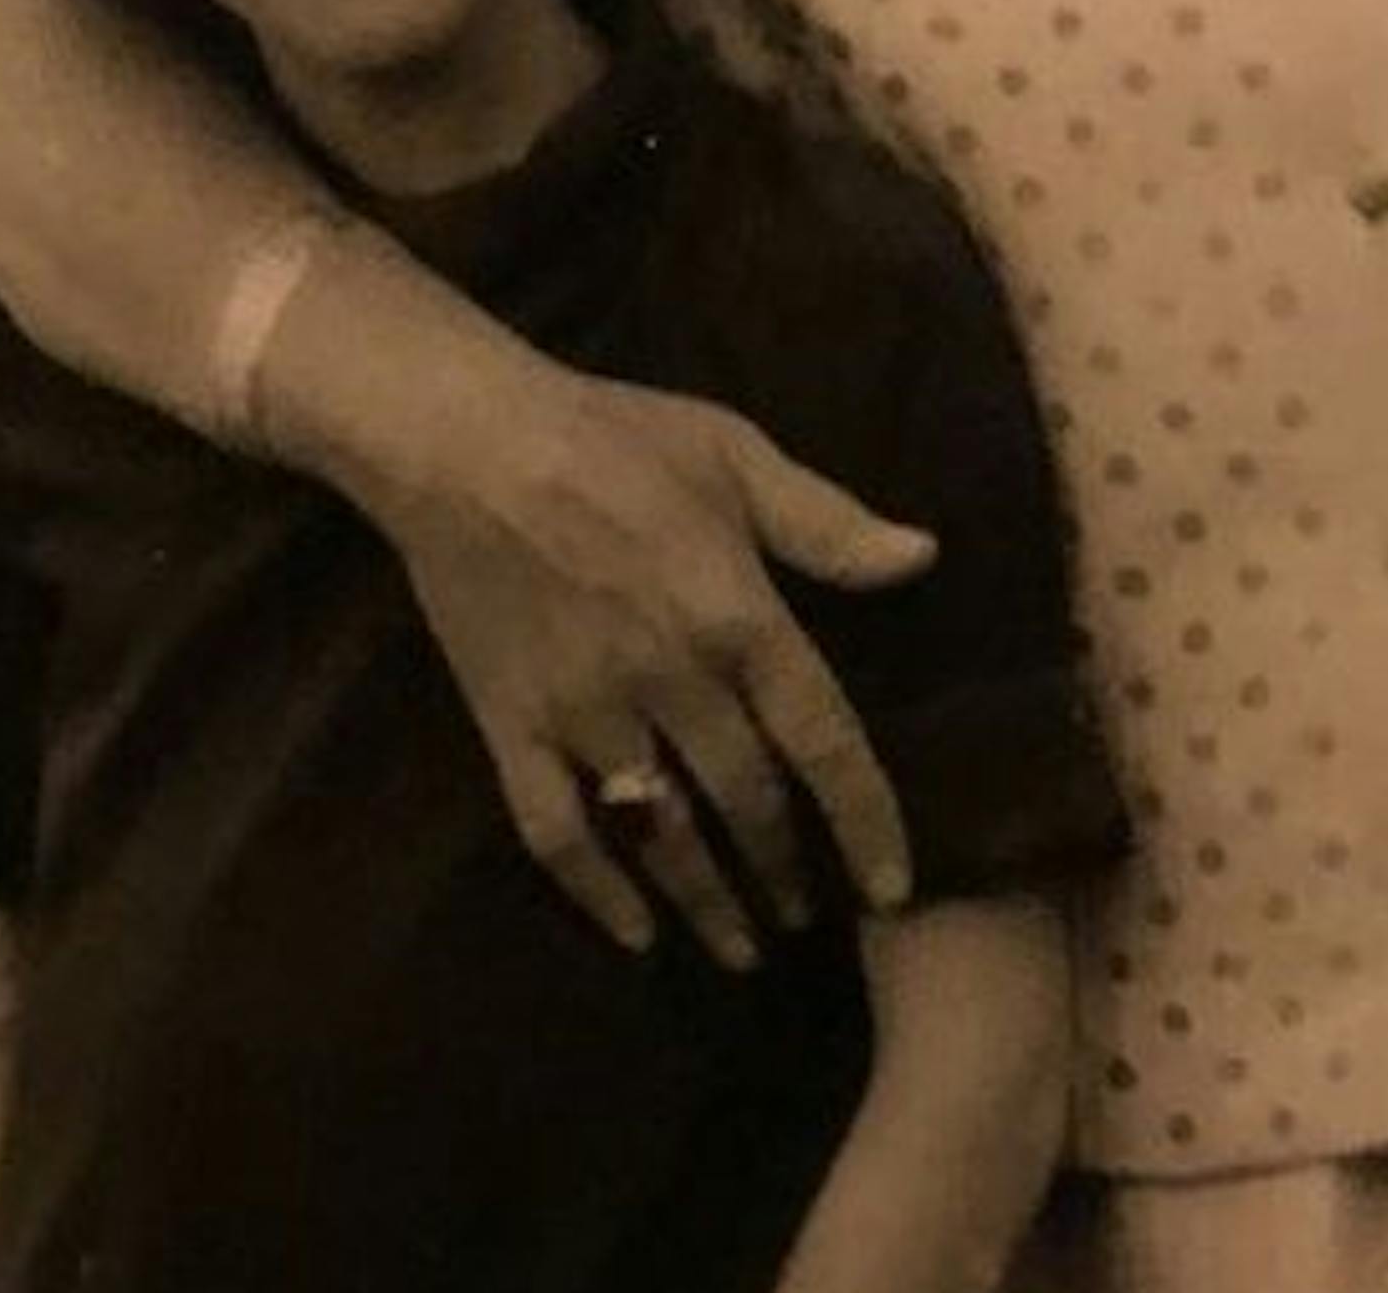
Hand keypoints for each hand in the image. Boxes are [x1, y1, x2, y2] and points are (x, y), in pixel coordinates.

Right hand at [359, 361, 936, 964]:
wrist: (466, 440)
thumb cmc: (614, 437)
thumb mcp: (736, 454)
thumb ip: (826, 524)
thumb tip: (922, 558)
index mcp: (738, 618)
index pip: (823, 742)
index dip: (865, 821)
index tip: (894, 888)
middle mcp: (673, 682)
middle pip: (747, 802)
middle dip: (785, 870)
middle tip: (809, 915)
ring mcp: (587, 714)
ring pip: (661, 835)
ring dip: (708, 902)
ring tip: (742, 949)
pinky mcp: (511, 729)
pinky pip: (556, 834)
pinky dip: (595, 894)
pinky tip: (632, 934)